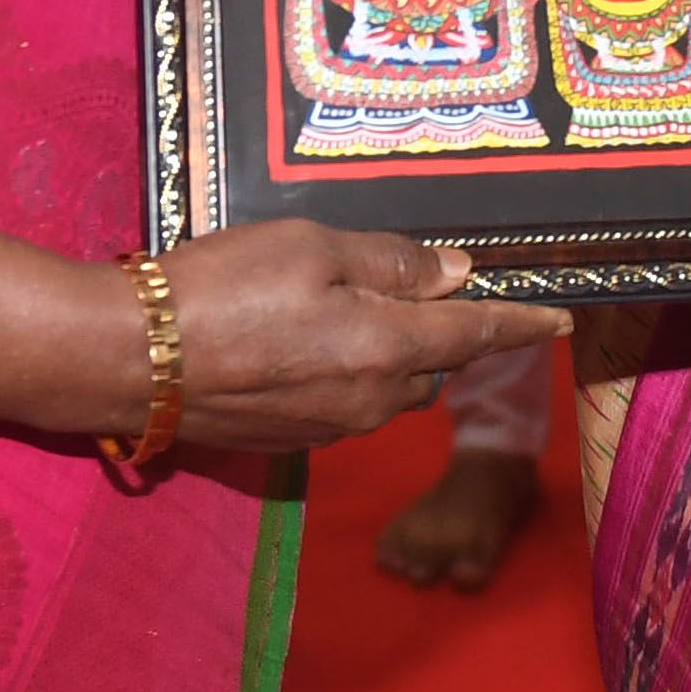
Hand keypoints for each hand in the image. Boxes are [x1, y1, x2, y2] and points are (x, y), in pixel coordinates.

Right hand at [150, 222, 567, 451]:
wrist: (128, 363)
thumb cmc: (219, 289)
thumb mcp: (311, 248)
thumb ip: (391, 263)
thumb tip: (456, 272)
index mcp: (387, 348)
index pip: (477, 333)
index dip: (523, 323)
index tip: (562, 320)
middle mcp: (371, 401)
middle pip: (436, 363)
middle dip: (444, 331)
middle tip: (423, 287)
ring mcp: (331, 429)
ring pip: (393, 388)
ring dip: (394, 354)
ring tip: (349, 308)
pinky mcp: (293, 443)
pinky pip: (349, 405)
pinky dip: (350, 373)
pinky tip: (306, 344)